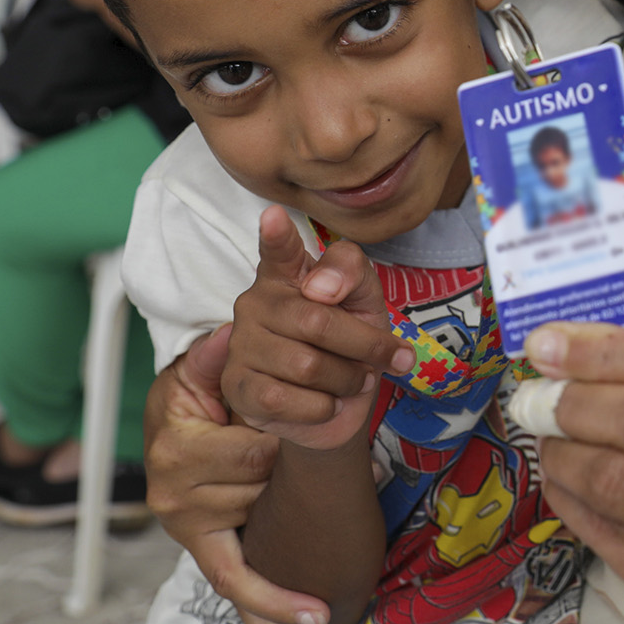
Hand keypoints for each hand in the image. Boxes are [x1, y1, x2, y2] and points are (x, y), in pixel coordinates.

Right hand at [143, 327, 327, 623]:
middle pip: (259, 494)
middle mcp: (174, 495)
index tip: (301, 420)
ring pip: (258, 528)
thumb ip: (220, 353)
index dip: (282, 439)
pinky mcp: (203, 551)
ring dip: (278, 508)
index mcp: (175, 447)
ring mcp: (187, 528)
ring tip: (277, 487)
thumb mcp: (203, 364)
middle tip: (281, 453)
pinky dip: (268, 613)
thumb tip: (235, 335)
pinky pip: (234, 588)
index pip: (253, 455)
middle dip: (281, 473)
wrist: (170, 419)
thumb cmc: (195, 390)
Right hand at [221, 206, 409, 450]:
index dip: (277, 235)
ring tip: (350, 379)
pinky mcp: (237, 386)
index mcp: (287, 275)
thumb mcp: (365, 301)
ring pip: (306, 366)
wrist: (338, 405)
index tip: (274, 215)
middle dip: (365, 346)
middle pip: (318, 321)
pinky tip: (325, 402)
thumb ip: (352, 274)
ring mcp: (242, 344)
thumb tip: (318, 288)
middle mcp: (256, 302)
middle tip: (386, 358)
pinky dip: (322, 407)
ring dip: (346, 380)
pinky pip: (285, 400)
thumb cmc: (348, 344)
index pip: (279, 250)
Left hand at [529, 323, 623, 623]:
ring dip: (563, 454)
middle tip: (539, 396)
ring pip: (617, 486)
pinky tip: (565, 483)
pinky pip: (607, 539)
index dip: (606, 351)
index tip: (549, 343)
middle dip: (575, 402)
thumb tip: (574, 351)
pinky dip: (571, 501)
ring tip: (550, 438)